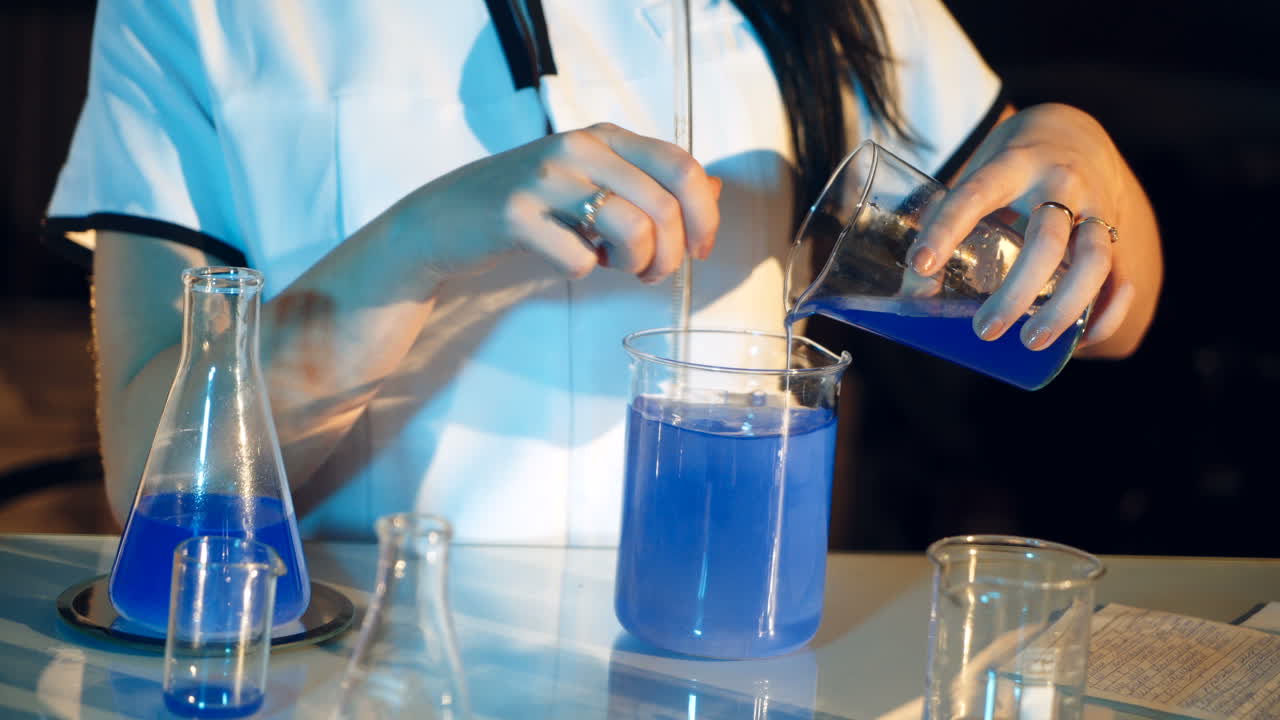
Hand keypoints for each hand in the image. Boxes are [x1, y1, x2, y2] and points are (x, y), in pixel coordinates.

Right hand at [410, 122, 721, 282]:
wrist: (444, 220)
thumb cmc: (528, 204)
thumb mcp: (593, 180)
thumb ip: (651, 181)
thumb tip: (715, 188)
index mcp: (605, 136)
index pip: (682, 166)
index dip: (705, 215)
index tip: (700, 249)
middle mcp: (579, 147)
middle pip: (664, 207)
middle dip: (670, 255)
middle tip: (650, 273)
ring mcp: (546, 178)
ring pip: (632, 229)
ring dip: (635, 264)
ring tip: (613, 266)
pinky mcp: (516, 216)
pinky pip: (579, 260)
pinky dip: (582, 272)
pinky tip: (569, 259)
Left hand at [906, 103, 1135, 350]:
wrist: (1073, 130)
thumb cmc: (1008, 167)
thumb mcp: (975, 178)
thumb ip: (944, 224)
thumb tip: (914, 296)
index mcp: (1012, 165)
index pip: (975, 196)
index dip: (946, 230)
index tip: (920, 265)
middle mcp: (1061, 182)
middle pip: (1047, 241)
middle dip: (1017, 291)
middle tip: (985, 330)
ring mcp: (1097, 207)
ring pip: (1094, 260)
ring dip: (1065, 307)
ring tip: (1032, 343)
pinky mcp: (1119, 231)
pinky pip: (1121, 277)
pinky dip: (1107, 312)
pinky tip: (1079, 342)